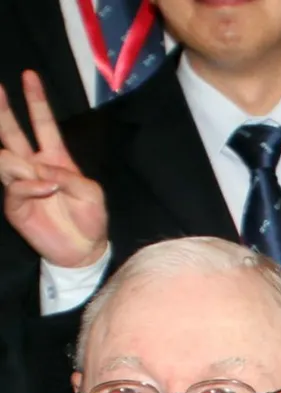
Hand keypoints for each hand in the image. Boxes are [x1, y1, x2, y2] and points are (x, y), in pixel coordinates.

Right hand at [0, 71, 107, 267]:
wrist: (84, 249)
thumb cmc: (90, 218)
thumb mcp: (91, 192)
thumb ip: (68, 176)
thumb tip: (39, 168)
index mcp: (55, 158)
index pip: (43, 123)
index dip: (36, 100)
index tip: (29, 75)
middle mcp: (34, 166)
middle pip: (13, 133)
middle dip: (3, 111)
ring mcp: (22, 184)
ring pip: (6, 160)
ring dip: (19, 162)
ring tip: (32, 169)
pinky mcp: (15, 205)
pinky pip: (15, 187)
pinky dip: (30, 185)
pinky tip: (46, 187)